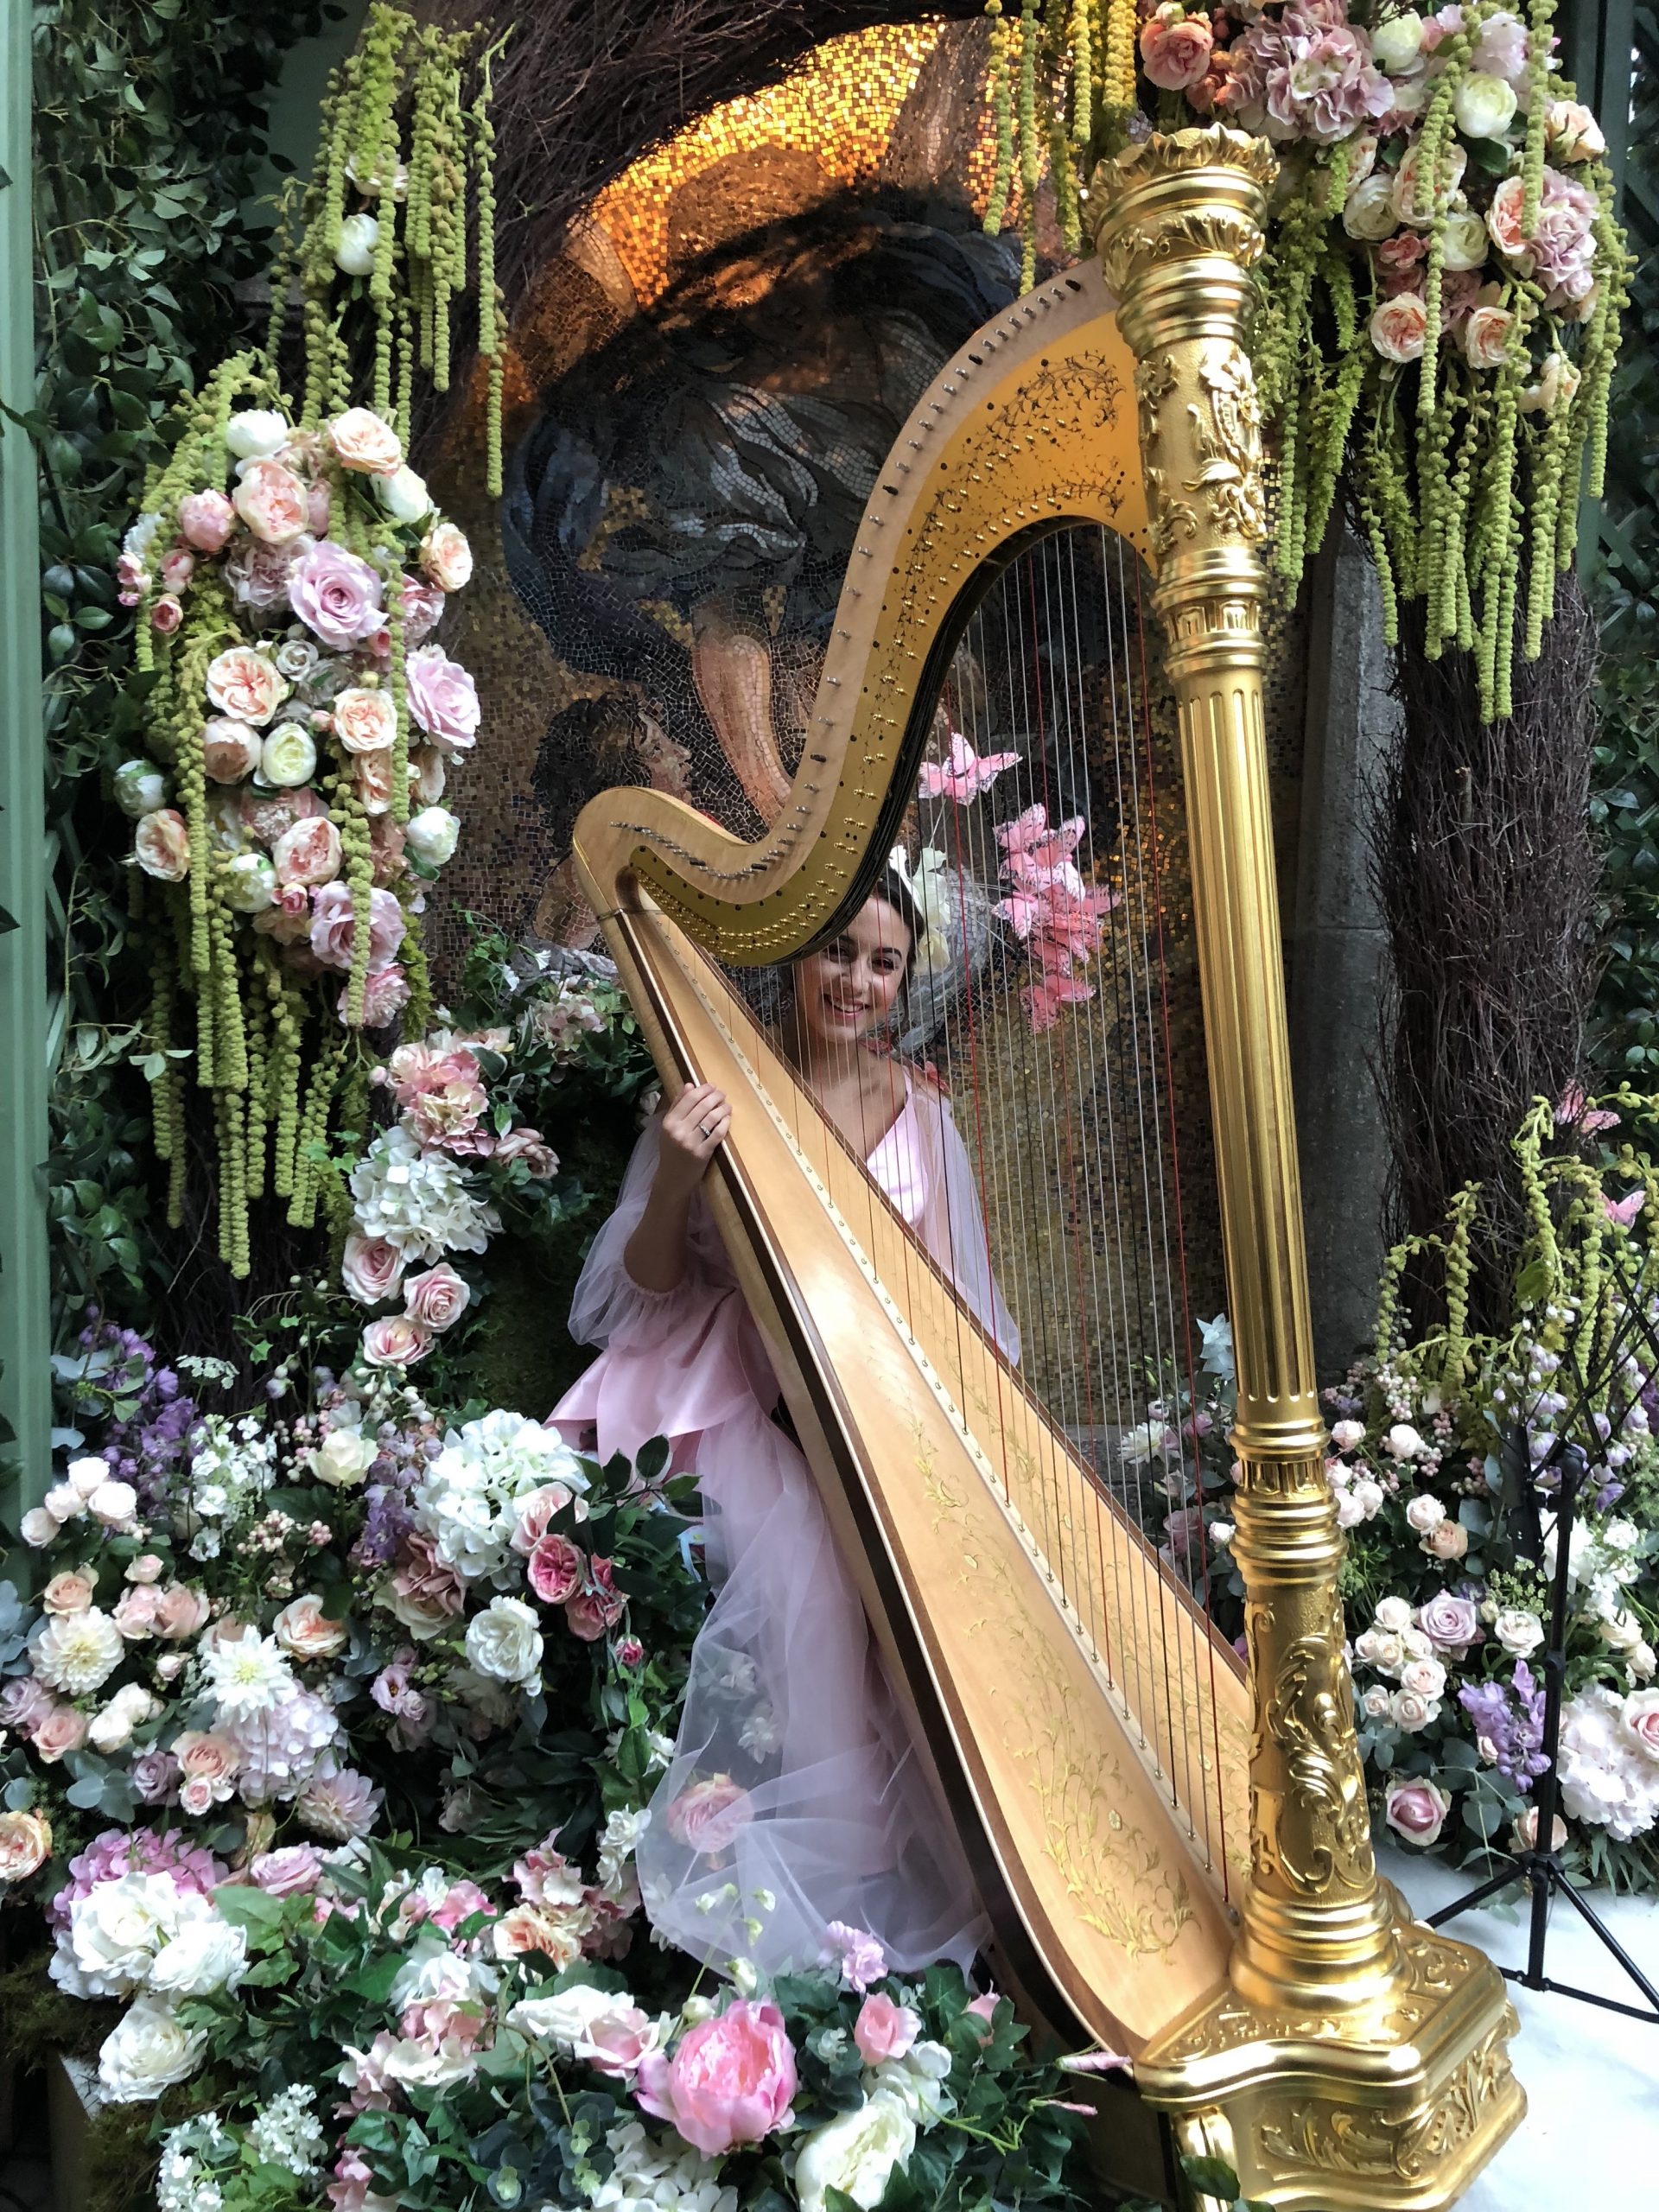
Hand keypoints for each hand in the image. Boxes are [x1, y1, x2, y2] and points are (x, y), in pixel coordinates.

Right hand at [656, 1081, 730, 1199]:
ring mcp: (691, 1143)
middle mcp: (678, 1131)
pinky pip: (717, 1133)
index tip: (712, 1087)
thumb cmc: (671, 1150)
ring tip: (727, 1106)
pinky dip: (724, 1123)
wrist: (672, 1178)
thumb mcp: (668, 1127)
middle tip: (722, 1094)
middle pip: (702, 1106)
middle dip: (715, 1097)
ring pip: (711, 1118)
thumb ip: (677, 1105)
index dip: (703, 1090)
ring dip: (722, 1109)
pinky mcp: (703, 1153)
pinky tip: (727, 1119)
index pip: (688, 1098)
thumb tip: (690, 1085)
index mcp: (669, 1122)